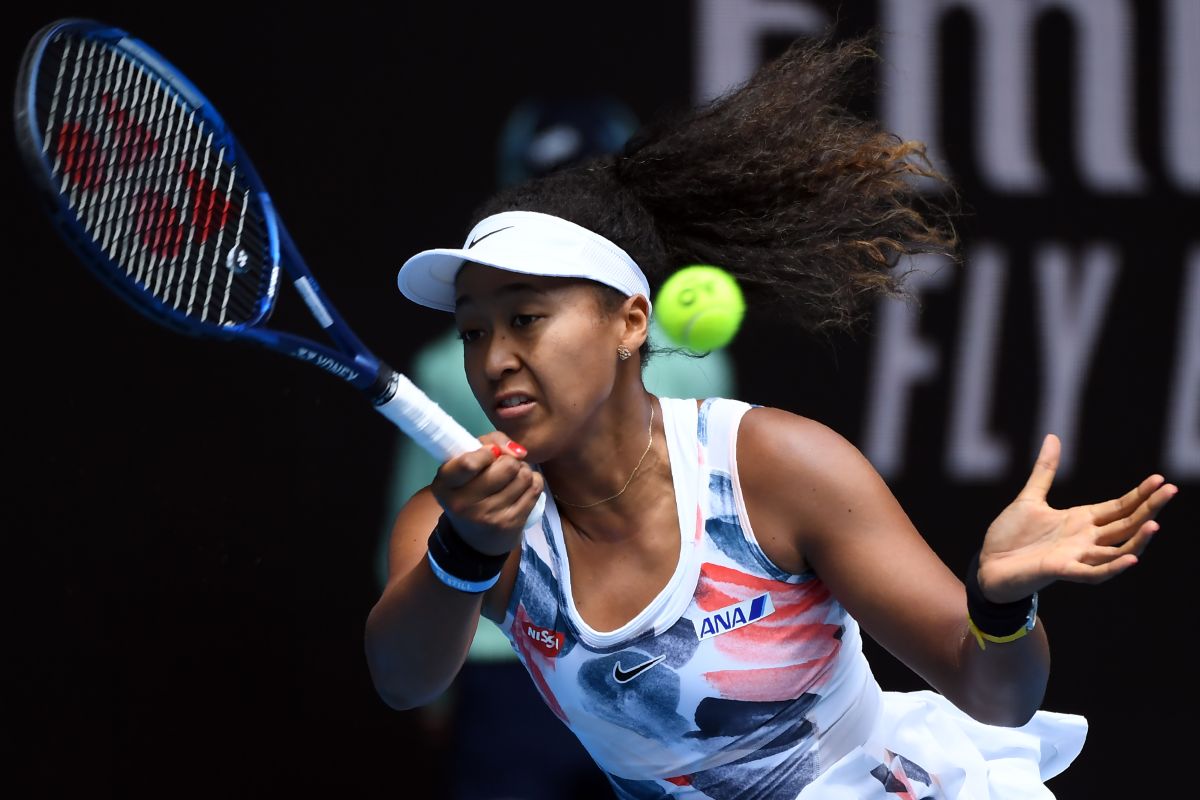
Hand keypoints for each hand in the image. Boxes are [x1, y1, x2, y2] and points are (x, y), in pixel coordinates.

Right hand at [431, 433, 543, 555]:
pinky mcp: (511, 524)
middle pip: (507, 466)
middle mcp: (463, 504)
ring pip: (524, 475)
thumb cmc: (470, 489)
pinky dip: (533, 481)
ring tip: (513, 478)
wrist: (475, 538)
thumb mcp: (466, 463)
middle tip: (504, 467)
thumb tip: (518, 452)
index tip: (491, 453)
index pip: (469, 463)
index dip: (487, 452)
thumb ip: (490, 442)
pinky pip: (535, 488)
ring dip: (523, 470)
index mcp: (445, 485)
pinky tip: (522, 487)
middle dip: (510, 460)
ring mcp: (489, 517)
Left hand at [977, 433, 1177, 602]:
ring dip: (1137, 540)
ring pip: (1116, 550)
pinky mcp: (1061, 570)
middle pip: (1125, 525)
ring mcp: (1075, 556)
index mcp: (1080, 520)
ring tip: (1156, 524)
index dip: (1139, 495)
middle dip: (1149, 509)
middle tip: (1171, 491)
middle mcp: (1084, 539)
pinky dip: (1112, 566)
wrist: (988, 564)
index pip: (1118, 507)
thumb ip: (1045, 471)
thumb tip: (1052, 437)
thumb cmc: (1011, 536)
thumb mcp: (1030, 498)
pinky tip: (1131, 558)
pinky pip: (1092, 572)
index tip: (1159, 480)